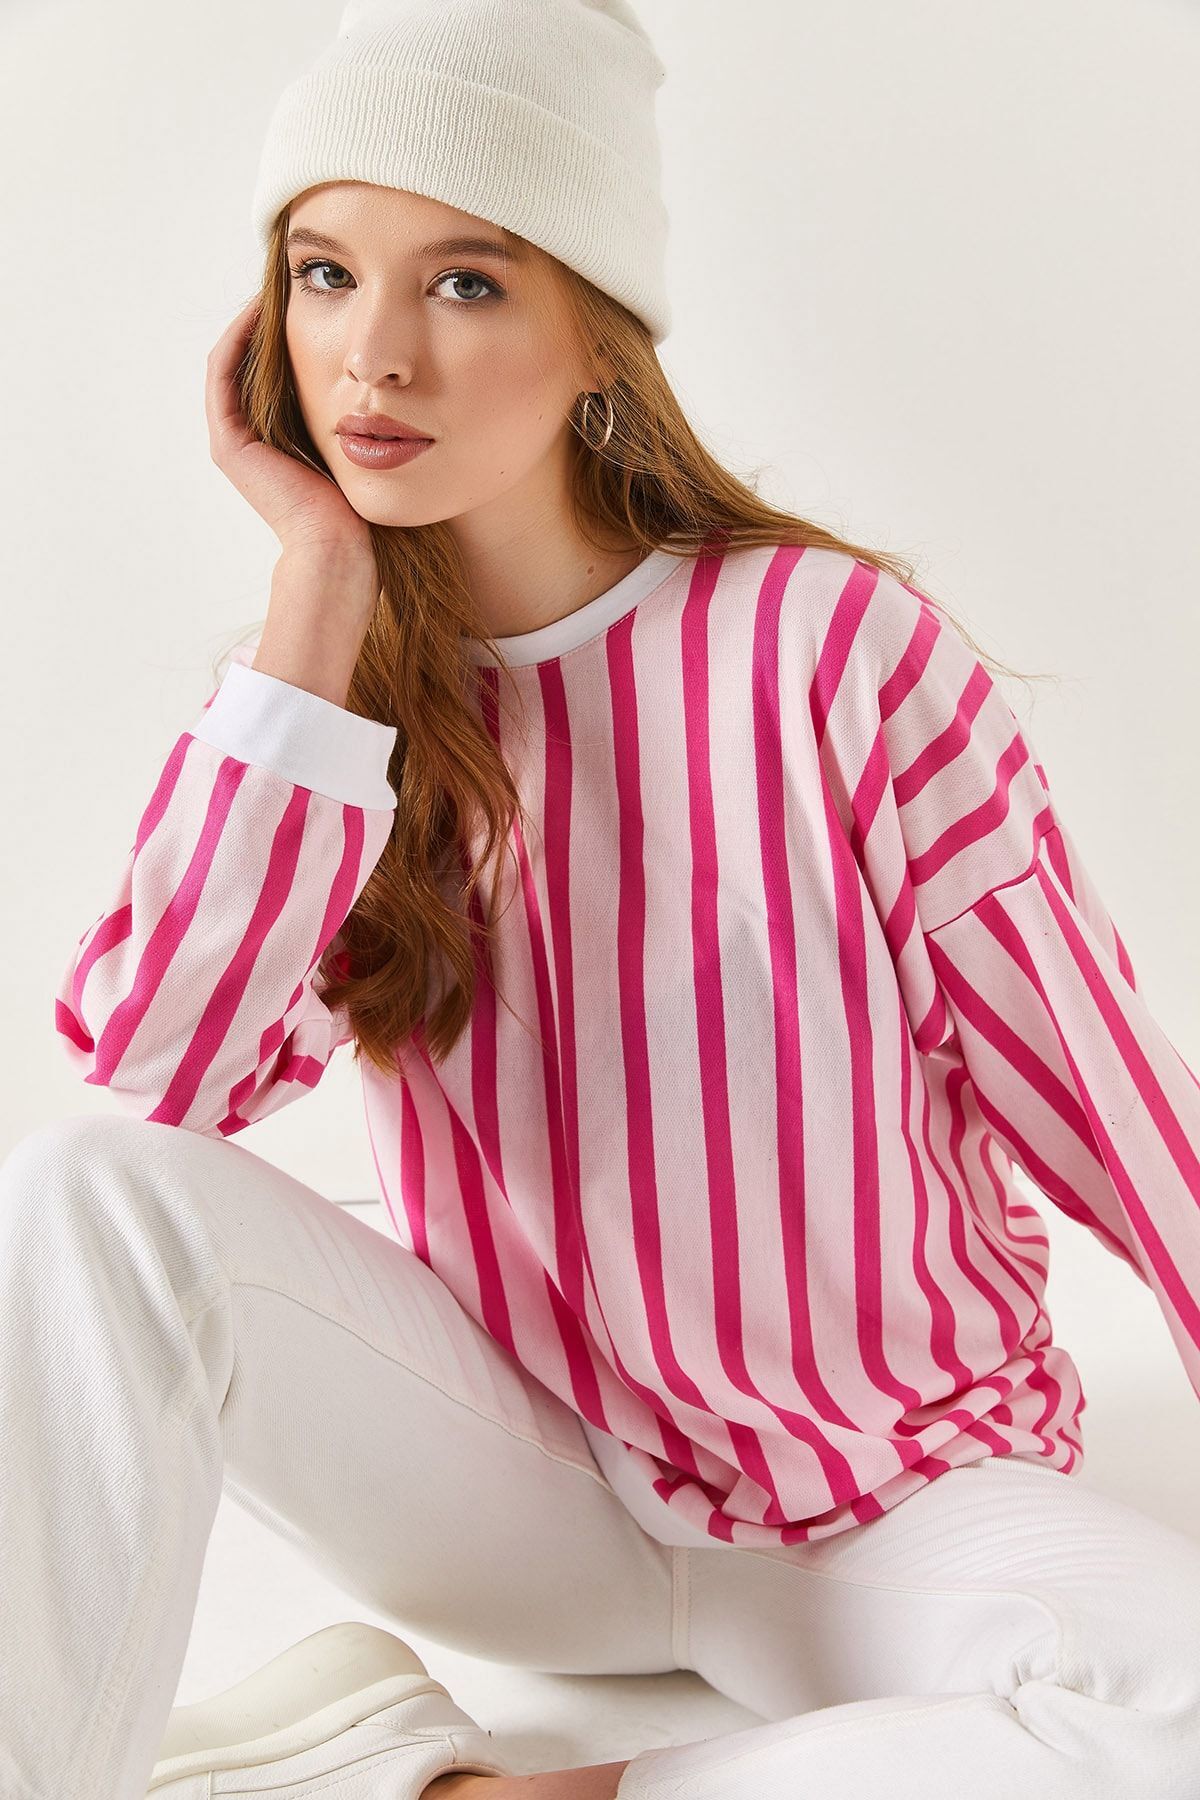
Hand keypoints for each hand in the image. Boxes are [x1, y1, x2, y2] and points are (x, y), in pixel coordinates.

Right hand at [206, 295, 374, 561]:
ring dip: (249, 324)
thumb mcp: (352, 447)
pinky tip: (262, 311)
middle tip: (285, 286)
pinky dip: (239, 339)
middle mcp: (246, 440)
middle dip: (264, 325)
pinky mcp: (228, 443)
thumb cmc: (356, 506)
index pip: (268, 374)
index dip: (280, 336)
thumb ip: (346, 416)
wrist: (339, 545)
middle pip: (247, 366)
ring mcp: (232, 441)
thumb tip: (370, 378)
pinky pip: (224, 374)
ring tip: (272, 289)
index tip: (304, 302)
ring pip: (231, 363)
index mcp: (272, 441)